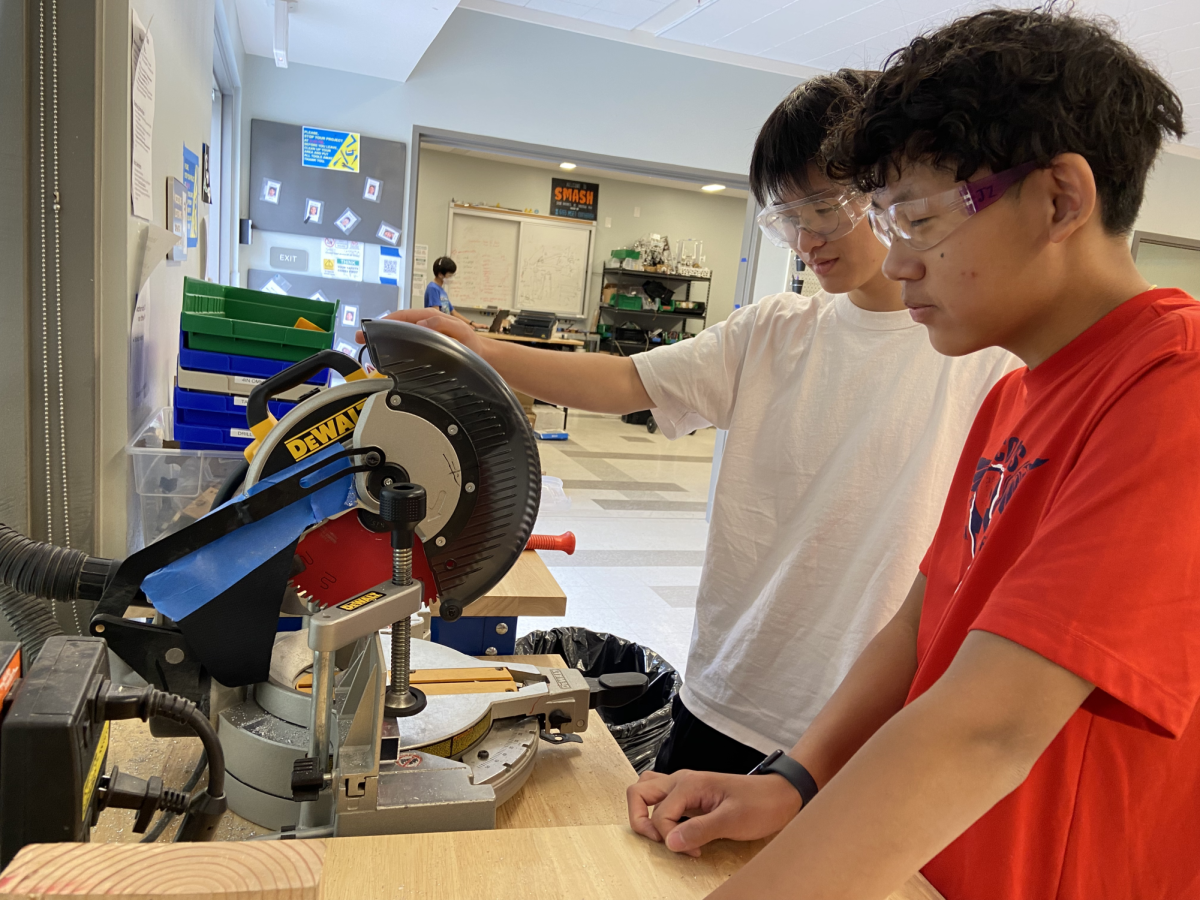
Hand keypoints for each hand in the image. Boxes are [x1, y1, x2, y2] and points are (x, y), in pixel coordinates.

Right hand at [355, 308, 487, 356]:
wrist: (483, 358)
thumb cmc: (474, 345)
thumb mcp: (461, 332)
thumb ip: (443, 325)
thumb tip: (423, 322)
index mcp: (431, 318)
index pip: (402, 317)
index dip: (384, 322)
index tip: (371, 328)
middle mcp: (425, 324)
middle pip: (396, 325)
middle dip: (378, 330)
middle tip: (362, 338)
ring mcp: (424, 335)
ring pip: (399, 335)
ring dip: (384, 339)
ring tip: (370, 346)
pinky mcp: (425, 346)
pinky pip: (406, 344)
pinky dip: (394, 348)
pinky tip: (387, 354)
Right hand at [626, 770, 802, 856]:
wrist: (781, 795)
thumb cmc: (761, 804)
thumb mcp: (732, 820)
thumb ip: (699, 830)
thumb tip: (670, 842)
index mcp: (689, 783)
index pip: (660, 814)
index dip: (670, 837)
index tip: (692, 850)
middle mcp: (682, 780)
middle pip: (639, 792)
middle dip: (639, 820)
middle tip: (658, 841)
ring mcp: (685, 786)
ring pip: (647, 791)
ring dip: (645, 812)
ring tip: (662, 834)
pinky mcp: (691, 794)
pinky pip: (662, 798)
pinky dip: (659, 812)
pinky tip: (676, 829)